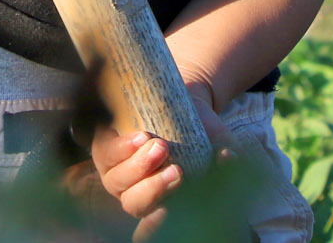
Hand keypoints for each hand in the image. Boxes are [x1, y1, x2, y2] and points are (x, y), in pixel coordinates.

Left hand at [90, 84, 233, 236]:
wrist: (185, 102)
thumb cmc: (204, 135)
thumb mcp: (221, 147)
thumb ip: (227, 159)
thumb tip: (228, 158)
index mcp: (162, 204)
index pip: (150, 229)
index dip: (154, 228)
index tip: (167, 213)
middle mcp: (135, 193)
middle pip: (134, 205)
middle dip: (155, 190)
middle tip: (178, 170)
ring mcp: (116, 172)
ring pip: (117, 182)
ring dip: (138, 167)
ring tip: (160, 146)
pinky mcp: (104, 147)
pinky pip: (105, 153)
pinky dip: (122, 148)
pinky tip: (140, 137)